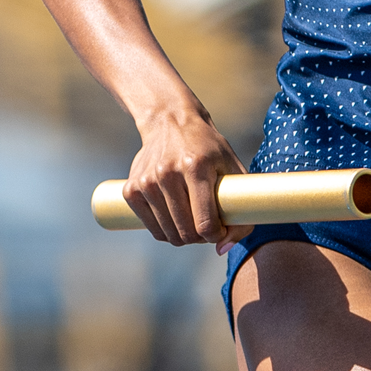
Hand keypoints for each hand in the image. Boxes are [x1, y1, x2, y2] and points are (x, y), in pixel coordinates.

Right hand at [121, 109, 253, 249]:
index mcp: (197, 166)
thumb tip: (222, 250)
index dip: (216, 236)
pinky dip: (164, 232)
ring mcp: (147, 181)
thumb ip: (239, 208)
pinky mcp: (131, 188)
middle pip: (185, 231)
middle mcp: (169, 173)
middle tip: (207, 228)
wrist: (170, 121)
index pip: (205, 222)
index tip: (220, 231)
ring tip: (192, 224)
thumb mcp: (232, 168)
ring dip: (182, 237)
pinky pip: (150, 227)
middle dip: (200, 238)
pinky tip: (174, 220)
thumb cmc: (209, 148)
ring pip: (167, 233)